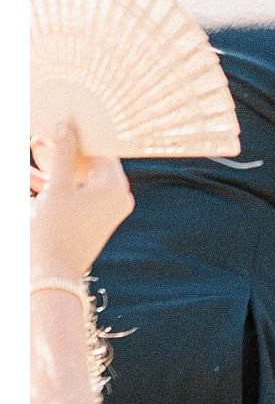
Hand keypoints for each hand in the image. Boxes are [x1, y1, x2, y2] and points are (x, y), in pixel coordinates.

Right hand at [29, 123, 133, 280]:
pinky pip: (76, 199)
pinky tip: (30, 180)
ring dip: (53, 172)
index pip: (100, 152)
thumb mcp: (56, 187)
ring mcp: (106, 212)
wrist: (50, 277)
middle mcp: (117, 198)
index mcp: (115, 186)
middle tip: (37, 140)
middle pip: (88, 166)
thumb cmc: (53, 230)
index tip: (57, 129)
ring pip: (78, 183)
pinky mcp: (93, 223)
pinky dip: (56, 191)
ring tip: (29, 158)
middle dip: (60, 156)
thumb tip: (65, 125)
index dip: (76, 140)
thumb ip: (63, 154)